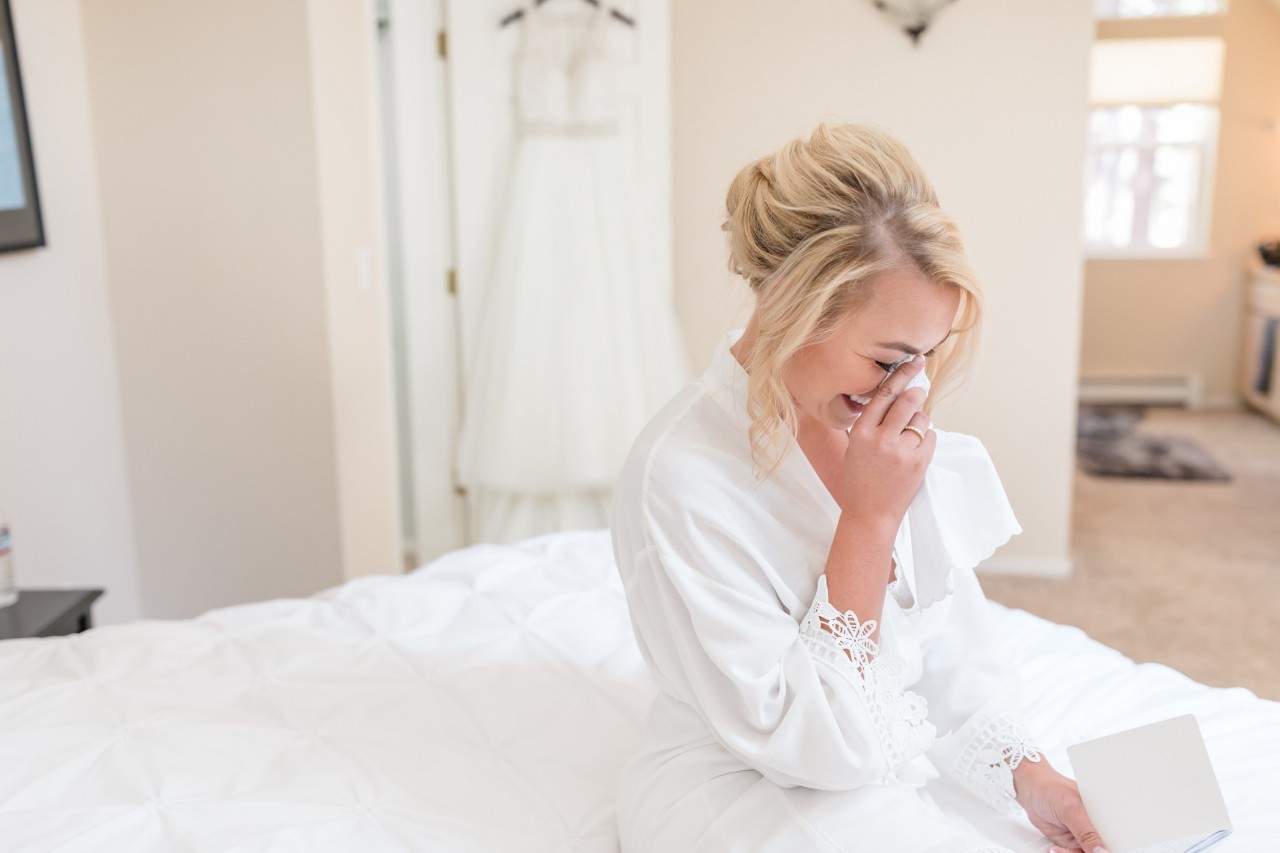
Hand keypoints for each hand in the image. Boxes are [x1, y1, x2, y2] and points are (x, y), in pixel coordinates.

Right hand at [839, 354, 934, 525]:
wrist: (870, 513)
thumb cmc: (861, 479)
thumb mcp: (855, 447)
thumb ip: (871, 423)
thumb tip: (896, 396)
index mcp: (861, 432)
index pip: (884, 394)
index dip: (901, 375)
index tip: (913, 363)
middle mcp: (881, 439)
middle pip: (907, 400)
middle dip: (917, 393)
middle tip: (919, 391)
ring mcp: (901, 451)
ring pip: (921, 418)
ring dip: (919, 422)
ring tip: (908, 438)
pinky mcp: (918, 462)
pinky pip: (930, 436)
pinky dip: (925, 439)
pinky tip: (914, 451)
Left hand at [1013, 759, 1109, 852]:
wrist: (1030, 791)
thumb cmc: (1052, 790)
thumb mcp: (1071, 810)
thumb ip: (1086, 833)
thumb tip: (1103, 851)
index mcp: (1103, 815)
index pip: (1114, 838)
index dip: (1108, 848)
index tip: (1099, 852)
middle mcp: (1095, 827)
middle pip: (1100, 849)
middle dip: (1091, 852)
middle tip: (1076, 849)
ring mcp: (1082, 836)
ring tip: (1058, 849)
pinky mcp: (1070, 842)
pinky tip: (1054, 849)